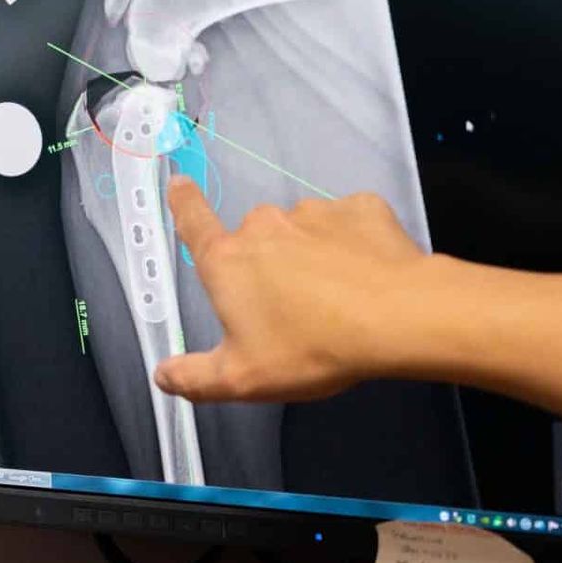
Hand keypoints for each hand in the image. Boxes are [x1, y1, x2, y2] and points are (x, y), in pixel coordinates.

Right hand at [153, 176, 432, 402]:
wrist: (398, 317)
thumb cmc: (312, 347)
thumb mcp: (241, 379)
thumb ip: (194, 378)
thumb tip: (163, 375)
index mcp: (228, 261)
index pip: (193, 222)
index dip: (183, 203)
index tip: (180, 183)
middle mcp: (264, 226)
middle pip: (255, 241)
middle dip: (266, 266)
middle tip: (290, 308)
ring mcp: (314, 213)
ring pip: (303, 233)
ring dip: (310, 256)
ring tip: (335, 297)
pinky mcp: (360, 210)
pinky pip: (348, 225)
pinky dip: (352, 245)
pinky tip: (365, 274)